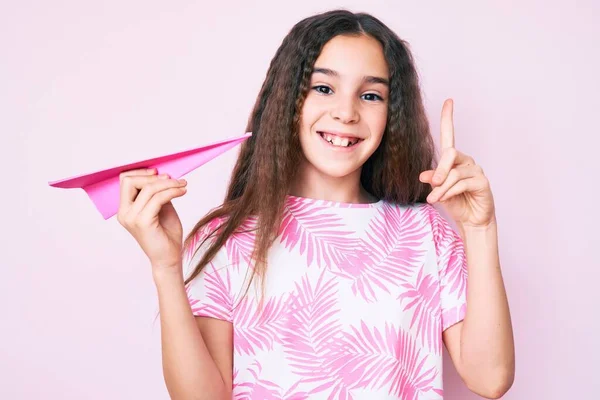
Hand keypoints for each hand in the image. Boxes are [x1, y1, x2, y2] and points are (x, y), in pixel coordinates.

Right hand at [117, 168, 187, 270]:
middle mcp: (124, 213)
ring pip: (148, 188)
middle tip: (174, 180)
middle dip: (154, 177)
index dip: (142, 173)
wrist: (169, 257)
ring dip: (169, 184)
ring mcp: (131, 218)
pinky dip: (172, 191)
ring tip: (182, 185)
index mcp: (125, 209)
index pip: (125, 181)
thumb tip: (163, 176)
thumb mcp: (161, 207)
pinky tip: (182, 192)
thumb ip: (157, 193)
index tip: (160, 173)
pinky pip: (158, 198)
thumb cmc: (166, 234)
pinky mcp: (142, 222)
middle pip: (131, 181)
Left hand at [419, 99, 495, 228]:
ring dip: (441, 187)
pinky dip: (449, 191)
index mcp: (454, 160)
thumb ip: (433, 180)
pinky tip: (443, 199)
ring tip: (434, 199)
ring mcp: (476, 170)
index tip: (449, 101)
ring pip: (454, 172)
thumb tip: (423, 174)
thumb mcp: (438, 190)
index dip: (448, 118)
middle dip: (439, 169)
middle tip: (432, 183)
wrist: (471, 221)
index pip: (450, 135)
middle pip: (450, 154)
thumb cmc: (456, 203)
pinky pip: (462, 183)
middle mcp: (466, 161)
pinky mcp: (482, 182)